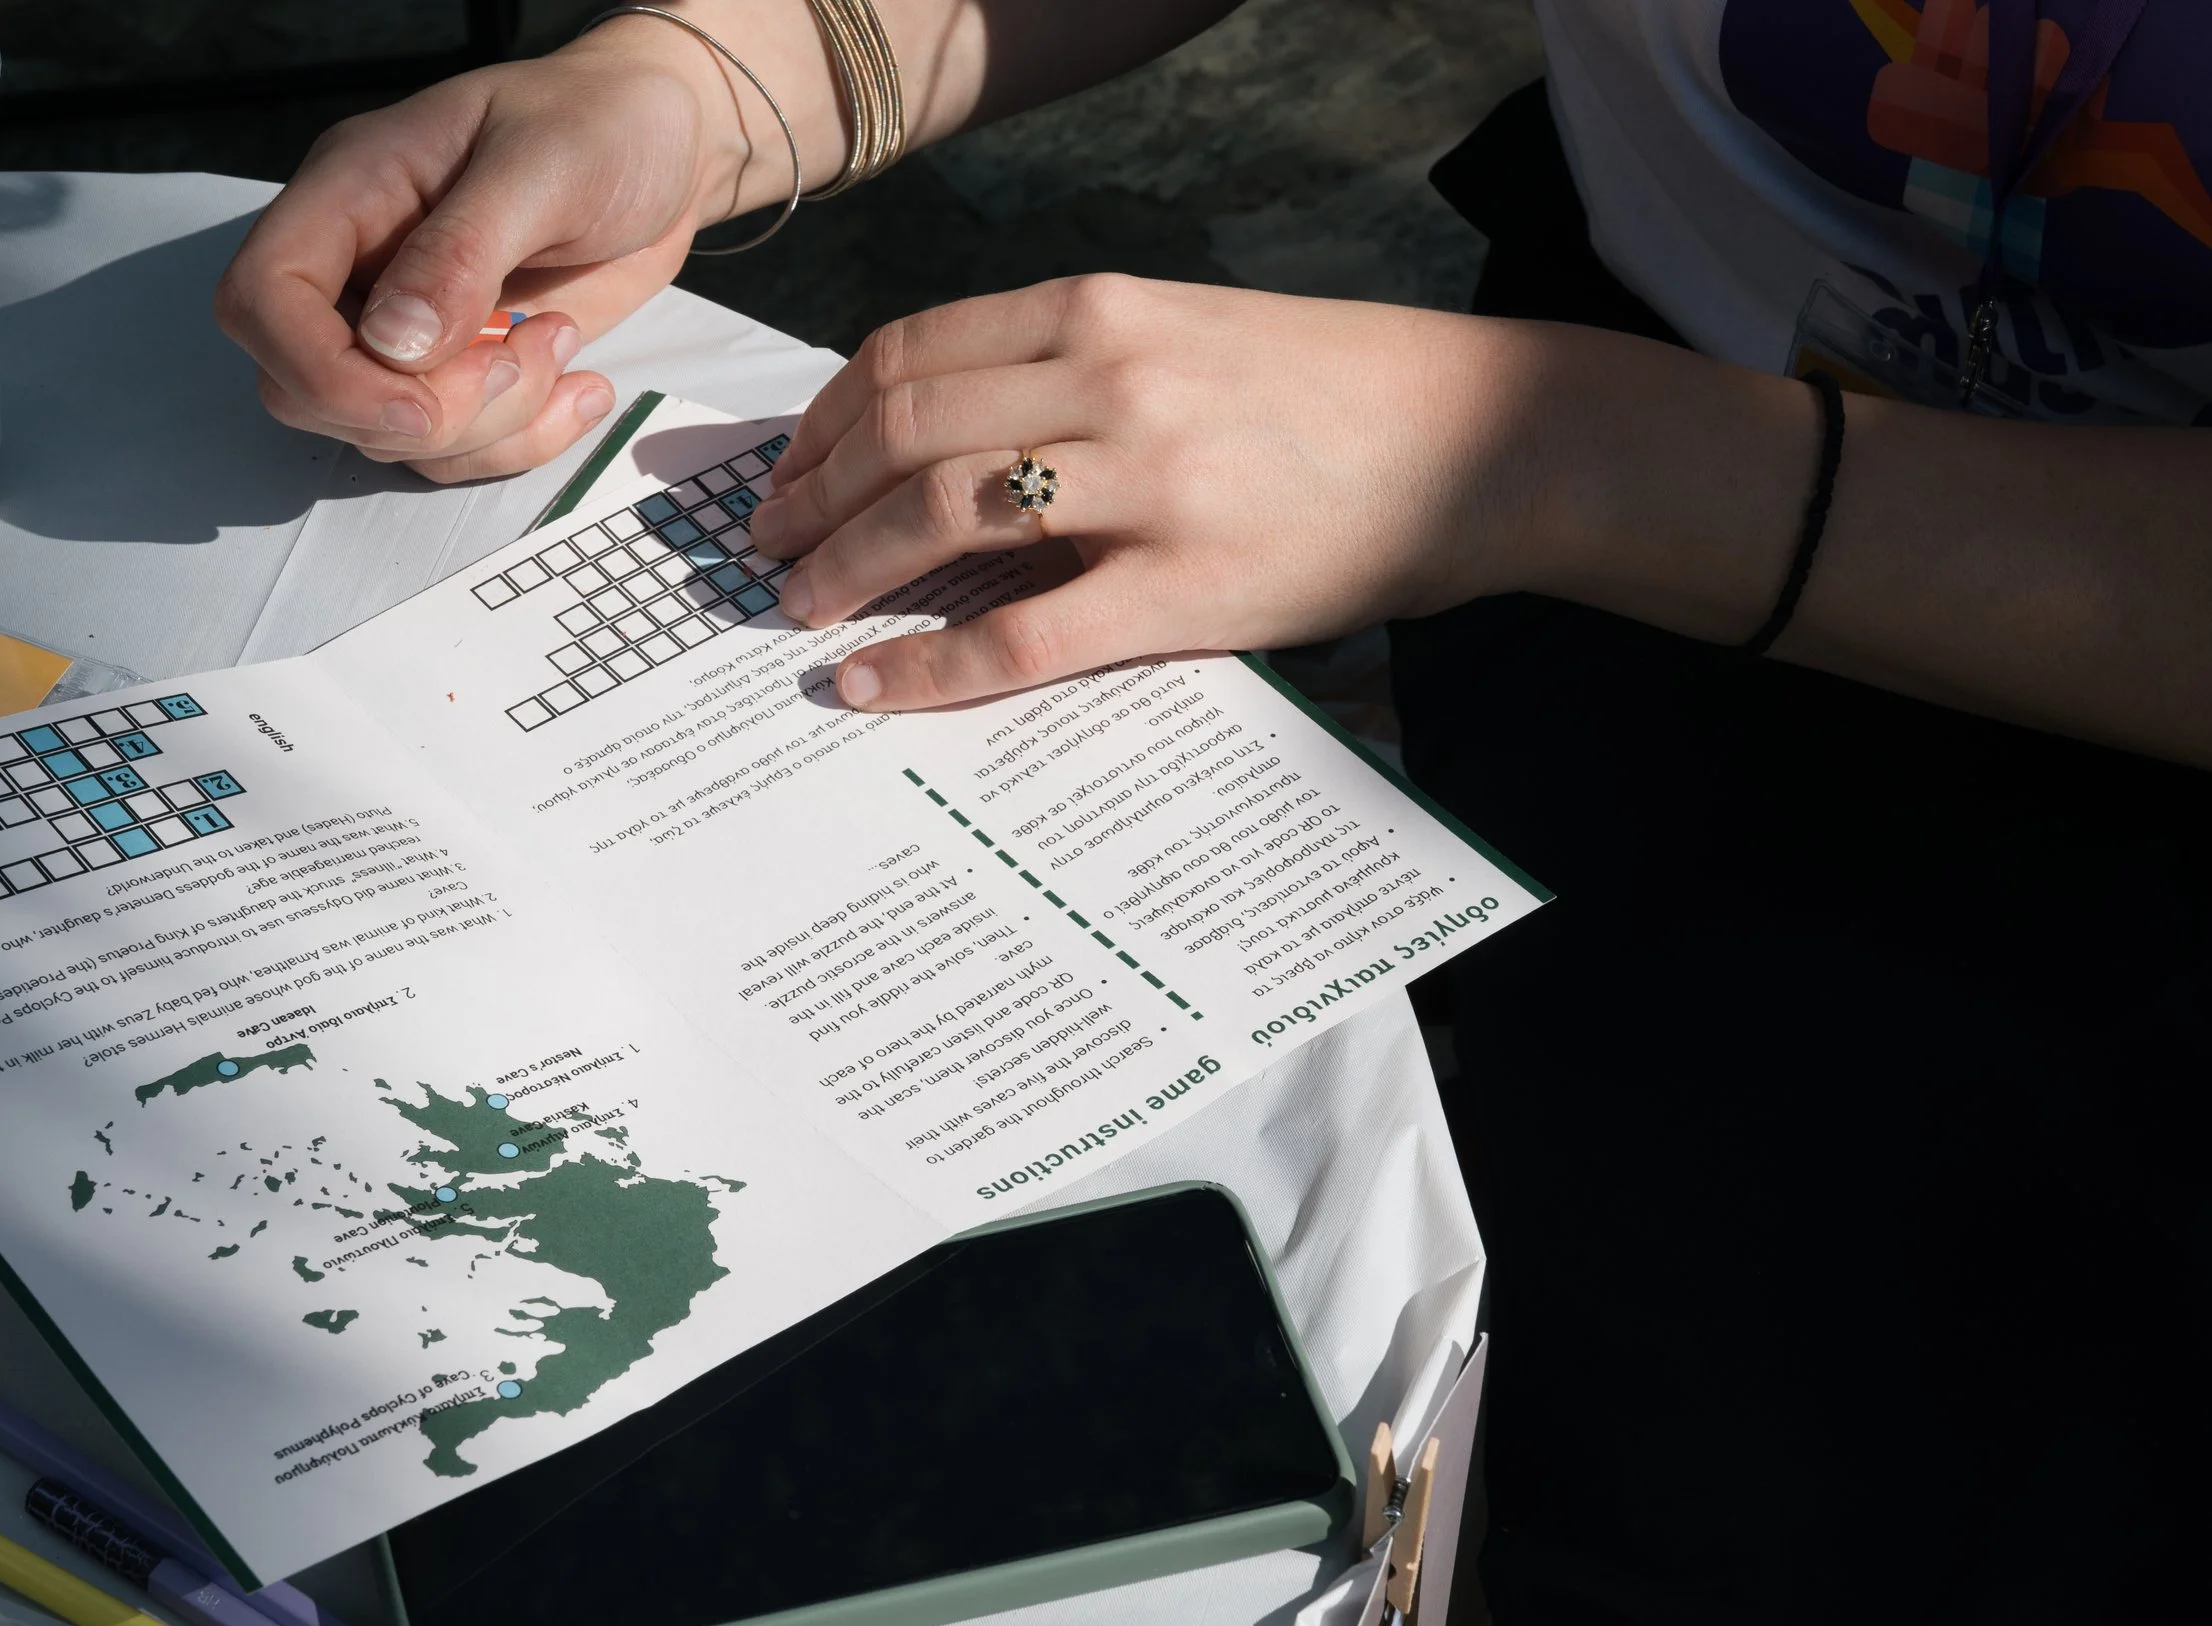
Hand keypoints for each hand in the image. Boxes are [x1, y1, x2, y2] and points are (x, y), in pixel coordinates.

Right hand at [213, 24, 754, 482]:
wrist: (666, 149)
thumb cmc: (601, 126)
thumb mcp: (543, 167)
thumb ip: (463, 253)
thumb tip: (394, 343)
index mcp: (351, 192)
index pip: (261, 298)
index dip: (318, 371)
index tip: (418, 401)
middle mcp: (362, 265)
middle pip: (307, 388)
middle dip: (419, 412)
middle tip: (521, 357)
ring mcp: (408, 326)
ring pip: (386, 434)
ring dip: (488, 425)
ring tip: (563, 343)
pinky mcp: (462, 370)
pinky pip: (454, 448)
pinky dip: (520, 441)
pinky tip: (581, 386)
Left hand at [749, 275, 1564, 709]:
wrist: (1483, 439)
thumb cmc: (1330, 393)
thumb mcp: (1188, 337)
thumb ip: (1068, 371)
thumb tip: (936, 441)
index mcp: (1102, 309)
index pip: (909, 351)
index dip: (825, 418)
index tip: (790, 469)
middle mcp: (1113, 378)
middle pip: (902, 429)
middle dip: (810, 496)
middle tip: (768, 550)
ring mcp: (1151, 483)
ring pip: (940, 516)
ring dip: (845, 568)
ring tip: (802, 610)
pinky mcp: (1189, 588)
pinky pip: (1021, 637)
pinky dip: (926, 667)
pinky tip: (870, 688)